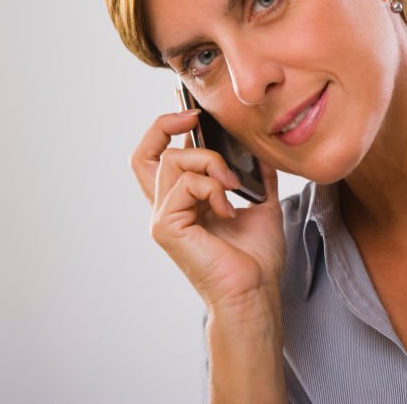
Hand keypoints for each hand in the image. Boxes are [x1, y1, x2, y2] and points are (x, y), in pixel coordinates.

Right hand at [130, 110, 285, 310]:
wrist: (255, 292)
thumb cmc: (256, 259)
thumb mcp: (261, 204)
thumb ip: (257, 176)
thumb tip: (263, 150)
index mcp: (185, 202)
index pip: (159, 156)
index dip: (167, 128)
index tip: (195, 114)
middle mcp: (167, 207)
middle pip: (143, 154)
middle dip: (165, 125)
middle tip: (196, 119)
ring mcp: (163, 217)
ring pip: (173, 161)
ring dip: (211, 163)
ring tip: (234, 186)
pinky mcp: (166, 226)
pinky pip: (185, 184)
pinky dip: (214, 188)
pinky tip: (230, 209)